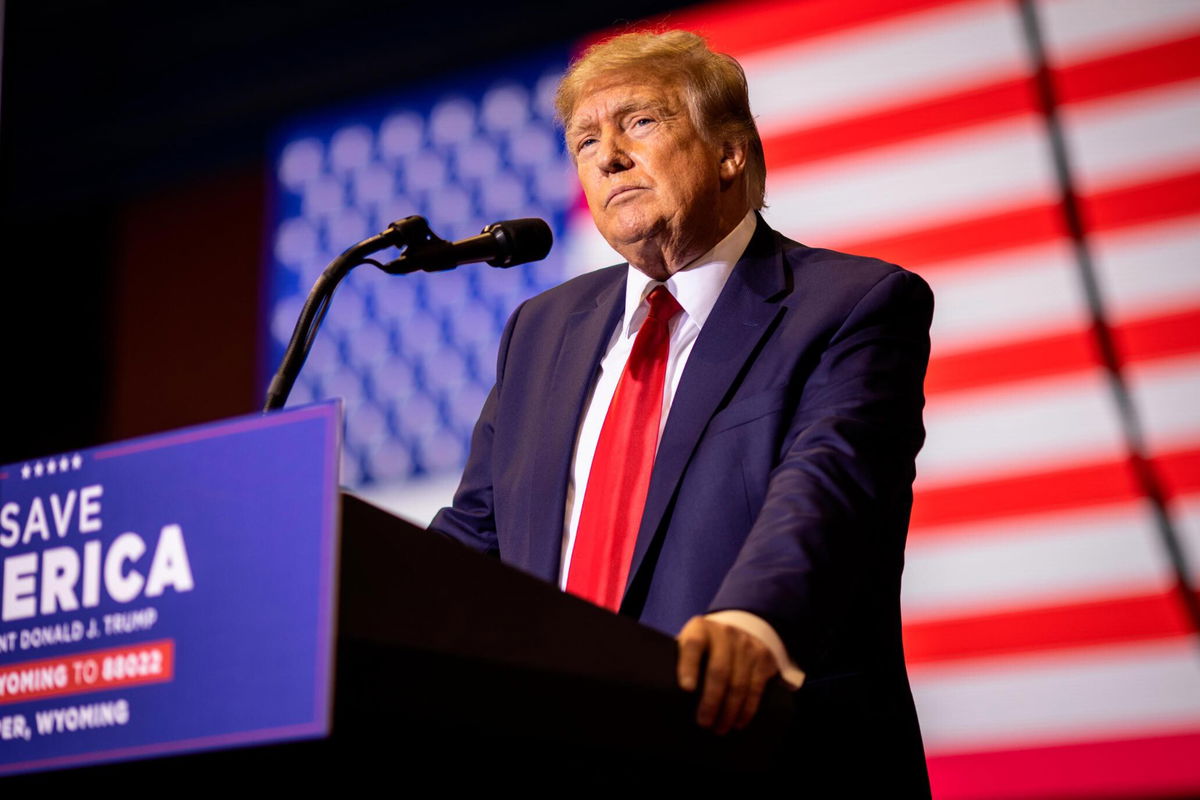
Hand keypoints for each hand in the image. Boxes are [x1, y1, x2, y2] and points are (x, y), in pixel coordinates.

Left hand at [676, 615, 779, 733]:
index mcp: (700, 628)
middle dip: (711, 701)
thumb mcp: (688, 643)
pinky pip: (755, 687)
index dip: (689, 666)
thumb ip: (679, 660)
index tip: (686, 689)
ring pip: (739, 683)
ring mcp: (746, 644)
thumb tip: (667, 693)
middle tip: (704, 723)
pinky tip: (738, 722)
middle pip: (719, 670)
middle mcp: (724, 633)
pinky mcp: (762, 657)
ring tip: (719, 728)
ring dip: (729, 710)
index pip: (693, 645)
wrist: (735, 631)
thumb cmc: (702, 647)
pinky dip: (747, 709)